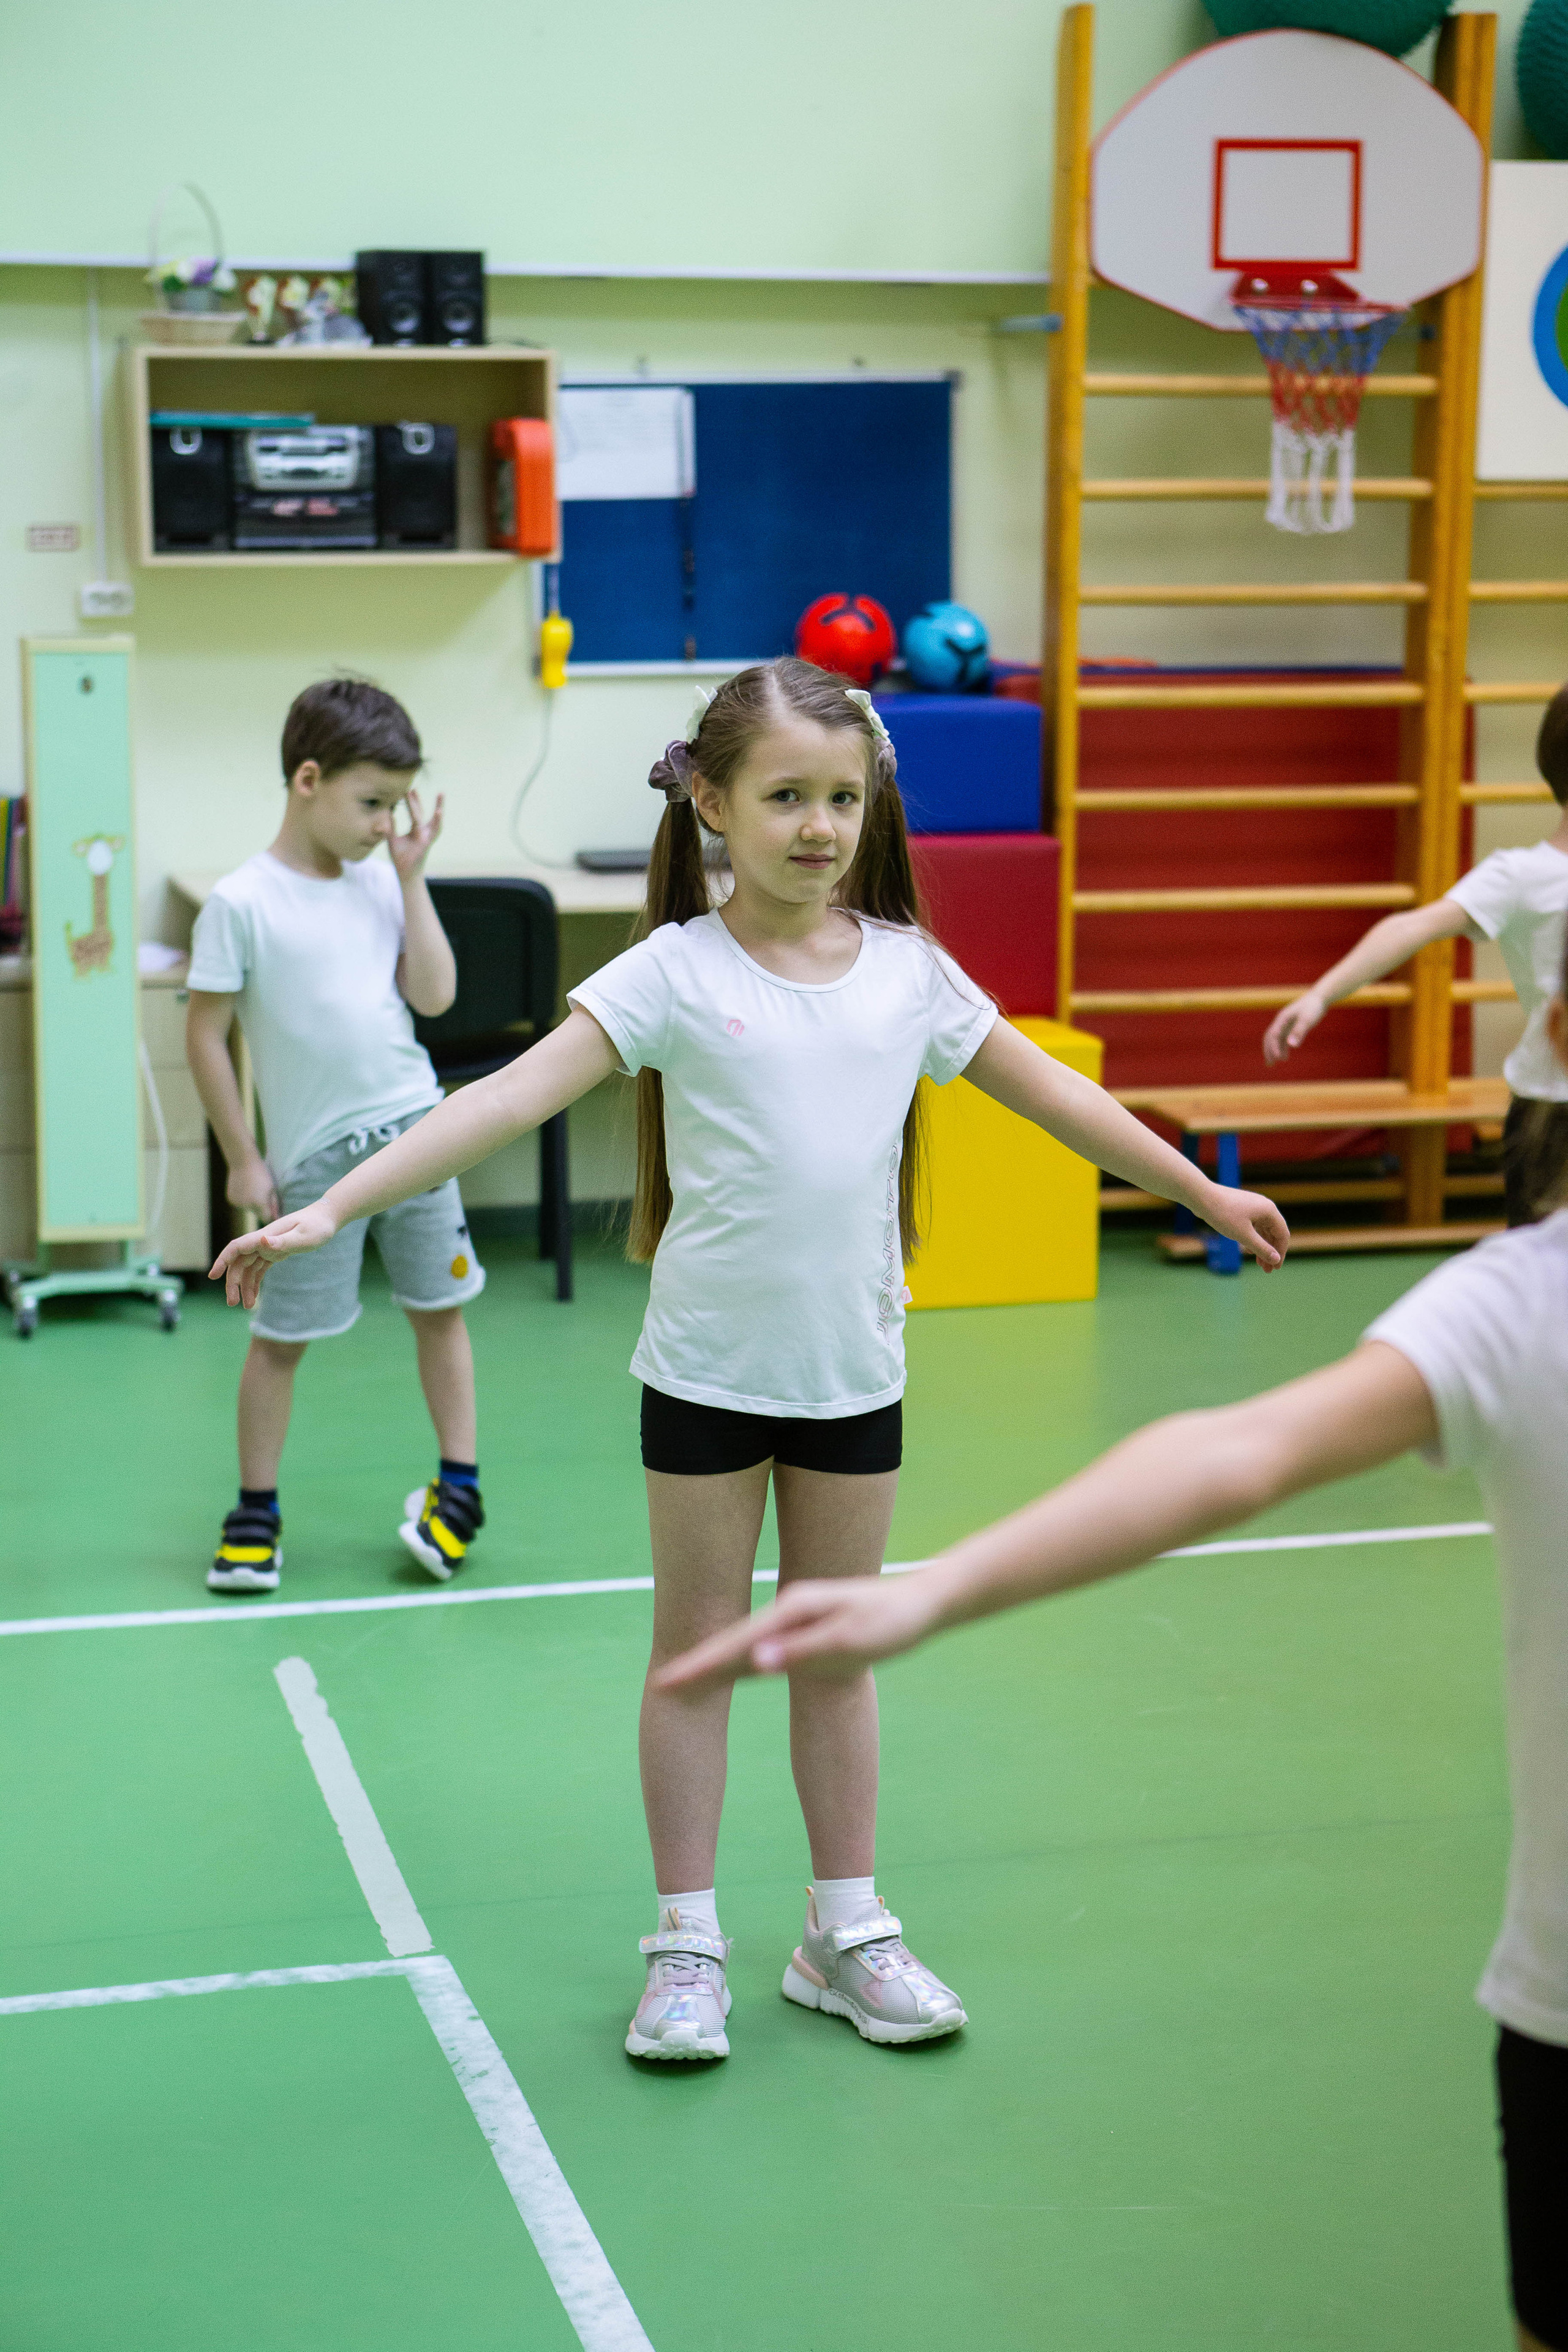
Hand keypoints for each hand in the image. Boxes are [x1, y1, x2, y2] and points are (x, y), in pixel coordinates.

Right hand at [209, 1200, 337, 1307]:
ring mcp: (267, 1247)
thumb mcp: (304, 1236)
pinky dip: (254, 1283)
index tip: (213, 1276)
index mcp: (265, 1235)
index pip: (237, 1247)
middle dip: (233, 1282)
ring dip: (243, 1286)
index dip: (223, 1260)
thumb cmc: (318, 1226)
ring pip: (247, 1268)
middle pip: (239, 1262)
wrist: (326, 1218)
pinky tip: (253, 1298)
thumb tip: (262, 1240)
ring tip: (246, 1306)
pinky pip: (258, 1269)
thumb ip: (283, 1241)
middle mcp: (262, 1241)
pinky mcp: (274, 1253)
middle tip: (232, 1303)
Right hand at [225, 1154, 279, 1223]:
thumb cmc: (262, 1173)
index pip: (267, 1218)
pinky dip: (242, 1200)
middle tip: (262, 1194)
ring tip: (252, 1189)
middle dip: (261, 1208)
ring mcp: (237, 1203)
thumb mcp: (272, 1188)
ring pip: (247, 1209)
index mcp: (259, 1204)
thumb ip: (274, 1204)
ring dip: (251, 1204)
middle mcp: (247, 1207)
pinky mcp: (231, 1199)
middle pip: (257, 1213)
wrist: (243, 1162)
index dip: (271, 1215)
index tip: (273, 1210)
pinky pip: (239, 1203)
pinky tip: (244, 1188)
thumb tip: (276, 1216)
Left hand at [388, 786, 443, 883]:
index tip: (410, 789)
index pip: (415, 812)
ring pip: (433, 820)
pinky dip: (437, 821)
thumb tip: (386, 813)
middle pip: (422, 813)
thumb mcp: (392, 839)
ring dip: (438, 807)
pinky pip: (433, 831)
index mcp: (416, 830)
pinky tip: (439, 812)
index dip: (413, 801)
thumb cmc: (400, 857)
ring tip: (441, 795)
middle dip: (418, 801)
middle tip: (412, 787)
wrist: (404, 872)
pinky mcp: (427, 842)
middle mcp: (423, 832)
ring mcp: (427, 837)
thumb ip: (390, 827)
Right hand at [654, 1572, 943, 1693]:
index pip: (737, 1642)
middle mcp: (788, 1610)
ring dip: (715, 1662)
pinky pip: (765, 1650)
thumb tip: (754, 1662)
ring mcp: (796, 1619)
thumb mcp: (849, 1639)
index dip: (702, 1663)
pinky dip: (741, 1662)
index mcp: (793, 1609)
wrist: (922, 1605)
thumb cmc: (890, 1622)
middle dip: (698, 1662)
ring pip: (746, 1645)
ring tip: (682, 1681)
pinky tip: (731, 1673)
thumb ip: (800, 1651)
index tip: (668, 1681)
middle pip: (733, 1640)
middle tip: (661, 1685)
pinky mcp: (807, 1631)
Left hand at [1203, 1184, 1289, 1271]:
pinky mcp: (1242, 1209)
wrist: (1202, 1197)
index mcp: (1269, 1211)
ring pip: (1262, 1231)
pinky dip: (1252, 1239)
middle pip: (1273, 1233)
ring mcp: (1253, 1207)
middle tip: (1267, 1270)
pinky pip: (1253, 1226)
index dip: (1281, 1253)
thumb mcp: (1244, 1236)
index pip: (1283, 1235)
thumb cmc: (1224, 1215)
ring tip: (1258, 1263)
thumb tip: (1276, 1259)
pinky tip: (1246, 1250)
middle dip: (1270, 1252)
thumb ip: (1262, 1248)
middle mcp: (1264, 1207)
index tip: (1275, 1268)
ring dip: (1261, 1247)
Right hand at [1263, 990, 1326, 1064]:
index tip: (1278, 1058)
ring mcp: (1285, 1024)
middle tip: (1270, 1064)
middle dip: (1268, 1051)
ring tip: (1273, 1064)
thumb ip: (1299, 1031)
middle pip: (1270, 1038)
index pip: (1274, 1035)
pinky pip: (1282, 1039)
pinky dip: (1281, 1048)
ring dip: (1273, 1051)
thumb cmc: (1313, 1007)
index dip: (1274, 1047)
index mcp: (1282, 1019)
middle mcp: (1281, 1022)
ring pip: (1275, 1039)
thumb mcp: (1307, 1020)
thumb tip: (1291, 1045)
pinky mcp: (1290, 1026)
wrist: (1319, 998)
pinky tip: (1285, 1056)